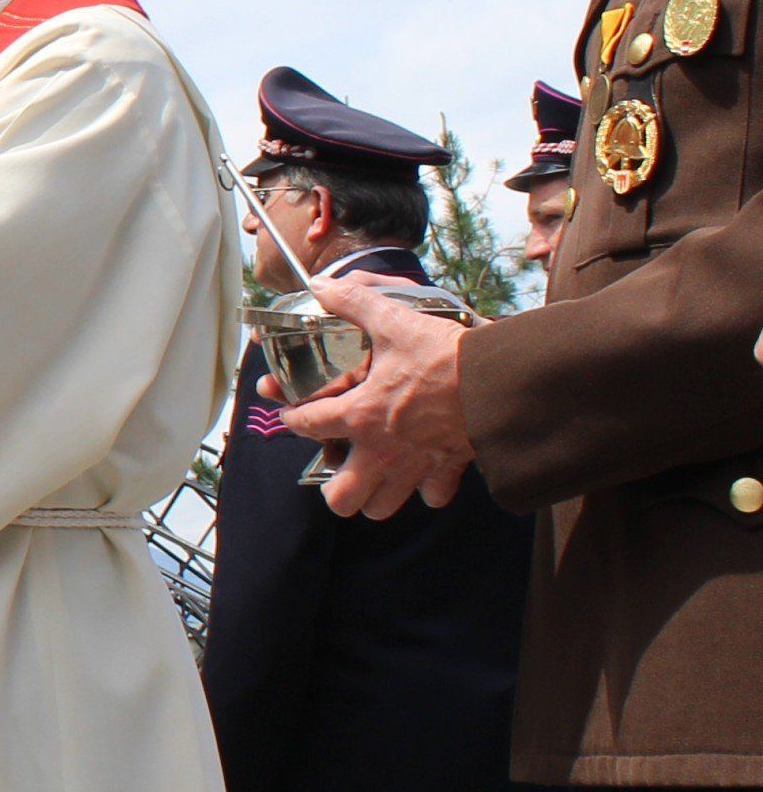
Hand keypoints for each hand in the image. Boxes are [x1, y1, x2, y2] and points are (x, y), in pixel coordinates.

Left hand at [278, 276, 476, 518]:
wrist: (501, 382)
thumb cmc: (445, 355)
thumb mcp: (394, 322)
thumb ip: (354, 303)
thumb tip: (321, 285)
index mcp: (361, 414)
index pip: (309, 425)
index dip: (292, 420)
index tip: (290, 415)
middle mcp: (382, 450)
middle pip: (343, 497)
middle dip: (336, 489)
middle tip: (339, 467)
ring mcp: (415, 466)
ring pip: (382, 506)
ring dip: (376, 495)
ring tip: (375, 477)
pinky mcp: (449, 470)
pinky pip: (432, 496)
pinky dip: (426, 489)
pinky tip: (424, 473)